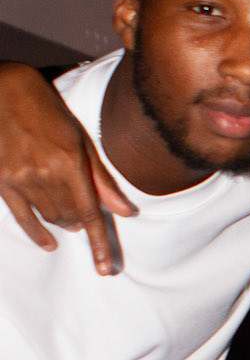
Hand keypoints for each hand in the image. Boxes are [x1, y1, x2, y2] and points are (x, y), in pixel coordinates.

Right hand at [0, 63, 135, 274]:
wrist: (2, 92)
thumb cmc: (47, 111)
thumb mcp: (81, 140)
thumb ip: (102, 180)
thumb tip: (126, 212)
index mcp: (69, 162)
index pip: (91, 213)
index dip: (100, 244)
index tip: (107, 268)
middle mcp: (45, 175)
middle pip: (71, 217)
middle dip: (82, 223)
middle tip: (85, 219)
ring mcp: (20, 180)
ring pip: (50, 218)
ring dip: (64, 222)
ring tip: (70, 219)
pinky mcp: (1, 182)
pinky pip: (22, 218)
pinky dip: (37, 233)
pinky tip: (48, 243)